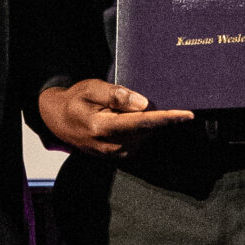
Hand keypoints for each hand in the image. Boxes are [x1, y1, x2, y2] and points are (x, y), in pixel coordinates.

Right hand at [38, 79, 192, 155]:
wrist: (57, 120)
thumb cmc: (75, 100)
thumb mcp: (91, 88)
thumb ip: (116, 95)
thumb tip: (143, 104)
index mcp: (102, 128)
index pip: (141, 123)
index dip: (166, 118)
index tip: (187, 114)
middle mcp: (110, 146)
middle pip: (146, 131)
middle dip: (160, 117)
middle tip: (166, 99)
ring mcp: (113, 154)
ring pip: (144, 137)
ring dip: (150, 123)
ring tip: (138, 107)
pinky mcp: (117, 156)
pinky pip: (138, 141)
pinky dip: (142, 130)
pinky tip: (135, 117)